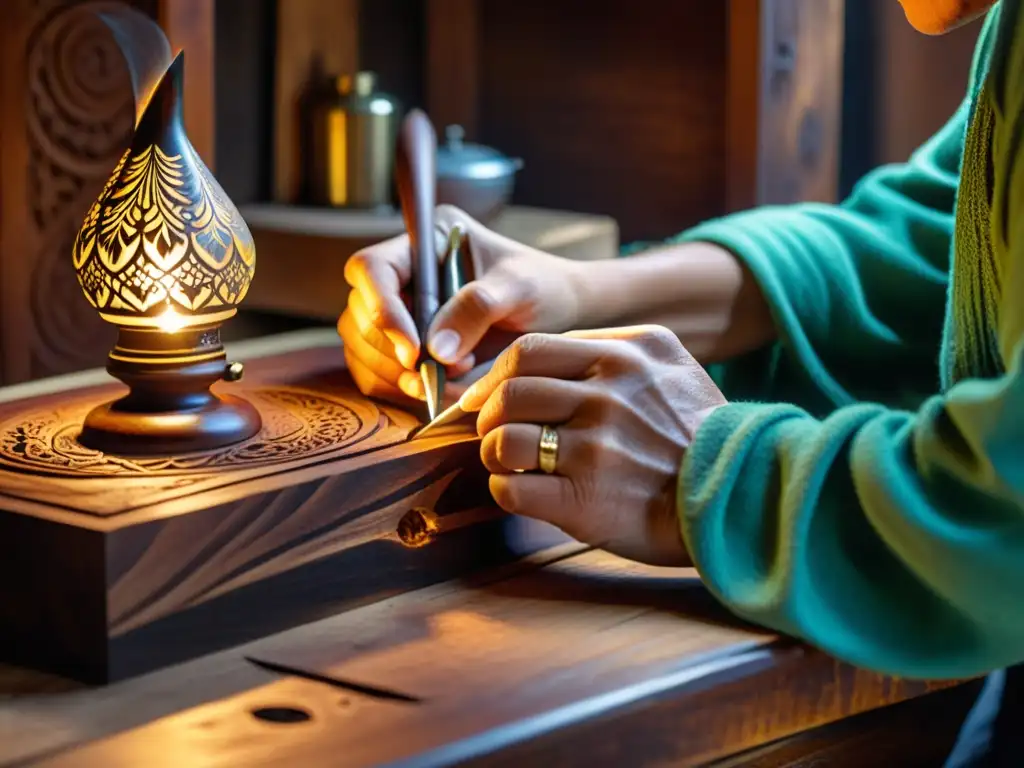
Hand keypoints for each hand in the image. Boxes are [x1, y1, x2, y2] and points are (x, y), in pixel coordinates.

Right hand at [338, 205, 585, 403]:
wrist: (557, 311)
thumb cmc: (542, 287)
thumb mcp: (519, 288)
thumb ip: (477, 308)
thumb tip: (434, 350)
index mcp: (425, 241)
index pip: (372, 268)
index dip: (382, 310)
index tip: (414, 350)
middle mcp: (403, 273)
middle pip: (359, 313)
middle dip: (396, 351)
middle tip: (446, 369)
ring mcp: (398, 309)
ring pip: (361, 346)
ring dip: (397, 374)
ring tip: (450, 379)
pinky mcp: (401, 345)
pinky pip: (375, 372)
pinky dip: (397, 389)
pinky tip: (435, 391)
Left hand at [459, 325, 727, 565]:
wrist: (743, 497)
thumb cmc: (701, 433)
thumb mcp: (671, 366)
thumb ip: (613, 350)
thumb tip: (542, 360)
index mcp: (625, 357)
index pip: (529, 350)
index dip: (496, 376)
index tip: (489, 396)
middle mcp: (608, 396)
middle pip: (509, 392)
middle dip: (488, 415)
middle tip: (493, 432)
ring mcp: (596, 448)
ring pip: (503, 439)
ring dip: (493, 454)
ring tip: (508, 463)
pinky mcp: (586, 501)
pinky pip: (513, 488)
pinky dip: (506, 490)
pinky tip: (523, 491)